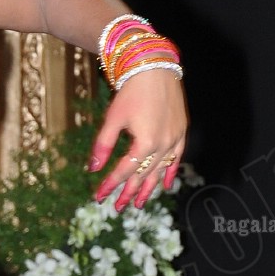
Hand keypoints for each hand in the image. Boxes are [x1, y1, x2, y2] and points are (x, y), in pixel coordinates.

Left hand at [89, 70, 188, 210]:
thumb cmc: (132, 91)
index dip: (111, 185)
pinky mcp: (181, 132)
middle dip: (129, 192)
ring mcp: (174, 139)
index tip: (99, 196)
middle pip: (143, 175)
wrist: (155, 68)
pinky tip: (165, 185)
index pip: (125, 170)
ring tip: (139, 203)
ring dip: (149, 188)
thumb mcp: (113, 119)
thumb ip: (104, 145)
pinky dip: (170, 172)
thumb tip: (93, 168)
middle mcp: (163, 145)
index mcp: (145, 143)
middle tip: (118, 207)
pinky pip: (176, 159)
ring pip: (160, 171)